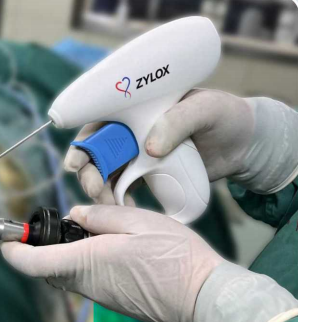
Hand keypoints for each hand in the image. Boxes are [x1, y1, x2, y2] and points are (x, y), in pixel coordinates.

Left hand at [0, 204, 222, 321]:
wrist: (202, 296)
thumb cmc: (174, 257)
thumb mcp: (138, 221)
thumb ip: (101, 216)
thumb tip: (77, 215)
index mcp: (87, 260)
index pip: (34, 262)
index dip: (12, 250)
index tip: (5, 238)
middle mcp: (87, 282)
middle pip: (47, 267)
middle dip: (41, 247)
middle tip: (56, 225)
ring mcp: (100, 294)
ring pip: (66, 273)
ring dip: (64, 253)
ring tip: (89, 231)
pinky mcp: (112, 300)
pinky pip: (85, 280)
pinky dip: (83, 262)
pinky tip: (108, 247)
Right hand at [65, 89, 297, 199]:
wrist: (244, 145)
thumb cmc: (224, 116)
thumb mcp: (205, 109)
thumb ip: (178, 122)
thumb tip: (150, 149)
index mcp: (134, 110)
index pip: (98, 123)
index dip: (82, 143)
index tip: (77, 164)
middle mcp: (129, 132)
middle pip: (95, 153)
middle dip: (88, 173)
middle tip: (97, 190)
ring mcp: (136, 155)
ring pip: (105, 173)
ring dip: (101, 191)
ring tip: (112, 205)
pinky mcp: (146, 175)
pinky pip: (123, 188)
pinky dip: (118, 201)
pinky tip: (126, 212)